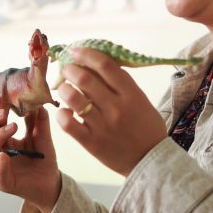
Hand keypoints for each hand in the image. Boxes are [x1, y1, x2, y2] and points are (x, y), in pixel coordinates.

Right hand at [0, 95, 61, 212]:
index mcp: (2, 140)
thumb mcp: (43, 137)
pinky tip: (5, 156)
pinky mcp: (4, 183)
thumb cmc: (43, 160)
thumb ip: (39, 121)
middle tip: (4, 111)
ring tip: (13, 126)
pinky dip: (0, 164)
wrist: (51, 184)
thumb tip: (38, 102)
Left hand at [55, 47, 166, 175]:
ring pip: (73, 98)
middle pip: (85, 78)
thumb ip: (121, 83)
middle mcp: (116, 107)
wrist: (151, 161)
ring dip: (63, 88)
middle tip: (66, 69)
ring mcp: (102, 125)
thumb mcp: (140, 100)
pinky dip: (62, 113)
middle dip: (70, 69)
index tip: (75, 51)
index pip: (105, 65)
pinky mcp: (91, 142)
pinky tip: (64, 110)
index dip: (86, 54)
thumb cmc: (146, 127)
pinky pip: (68, 123)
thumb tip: (94, 63)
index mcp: (131, 94)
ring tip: (64, 88)